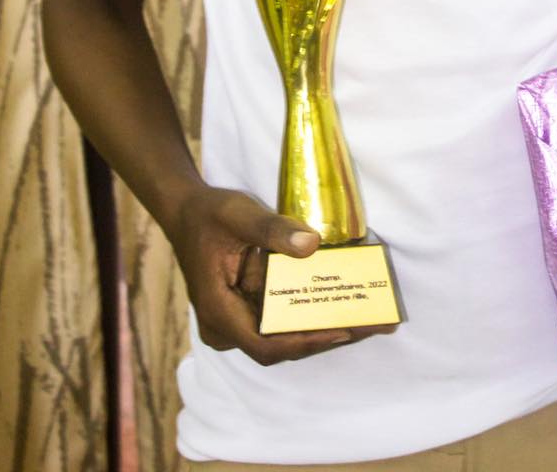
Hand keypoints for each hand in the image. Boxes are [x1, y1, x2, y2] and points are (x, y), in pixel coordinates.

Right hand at [168, 183, 396, 365]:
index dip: (305, 343)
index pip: (266, 345)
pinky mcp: (246, 310)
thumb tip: (311, 245)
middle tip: (370, 325)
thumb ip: (272, 229)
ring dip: (322, 326)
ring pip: (282, 336)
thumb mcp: (239, 214)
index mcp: (219, 312)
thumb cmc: (209, 214)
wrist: (186, 211)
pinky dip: (309, 312)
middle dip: (326, 336)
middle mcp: (226, 327)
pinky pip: (280, 319)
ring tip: (367, 317)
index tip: (342, 331)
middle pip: (280, 346)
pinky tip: (341, 301)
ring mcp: (236, 322)